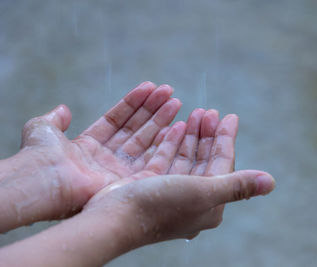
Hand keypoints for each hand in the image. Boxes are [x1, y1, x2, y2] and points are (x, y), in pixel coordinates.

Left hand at [0, 82, 182, 229]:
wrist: (45, 180)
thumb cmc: (41, 155)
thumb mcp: (43, 129)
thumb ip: (55, 119)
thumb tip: (63, 108)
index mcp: (89, 145)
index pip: (117, 120)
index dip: (133, 103)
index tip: (149, 87)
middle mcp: (107, 158)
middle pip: (135, 128)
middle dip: (153, 109)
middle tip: (169, 90)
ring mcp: (119, 170)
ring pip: (146, 140)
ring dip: (161, 119)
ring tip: (176, 100)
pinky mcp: (130, 181)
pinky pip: (153, 158)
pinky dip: (165, 141)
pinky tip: (176, 124)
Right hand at [83, 110, 273, 244]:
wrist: (113, 220)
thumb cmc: (159, 206)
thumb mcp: (204, 192)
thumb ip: (237, 185)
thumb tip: (272, 182)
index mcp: (210, 203)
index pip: (223, 164)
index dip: (226, 139)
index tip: (230, 116)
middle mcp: (192, 199)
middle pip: (205, 160)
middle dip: (208, 134)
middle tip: (209, 111)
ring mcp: (171, 193)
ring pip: (186, 158)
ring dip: (192, 136)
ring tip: (195, 113)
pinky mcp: (151, 186)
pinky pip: (166, 160)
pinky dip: (173, 143)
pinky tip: (177, 126)